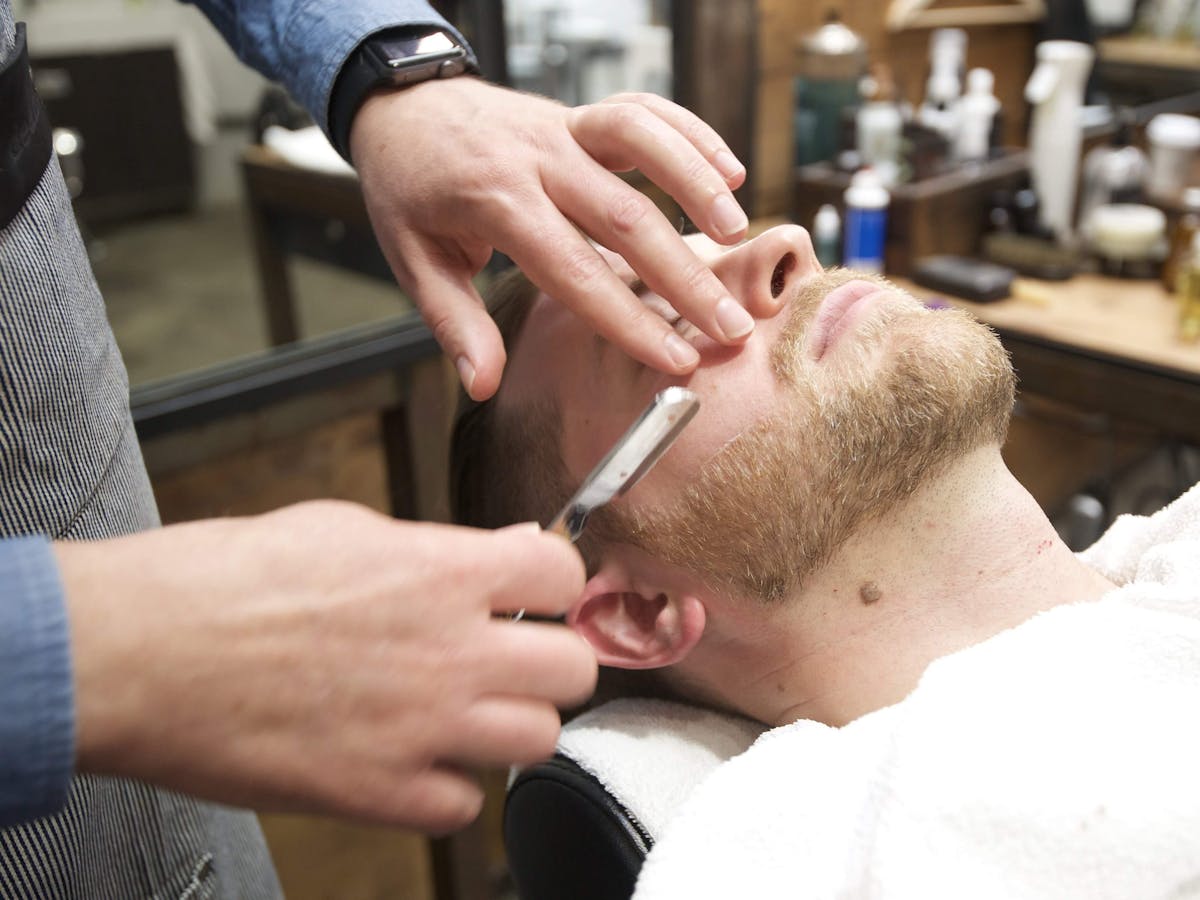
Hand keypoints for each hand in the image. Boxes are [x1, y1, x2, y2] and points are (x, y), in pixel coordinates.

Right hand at [55, 502, 594, 832]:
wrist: (139, 652)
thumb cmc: (223, 580)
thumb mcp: (344, 527)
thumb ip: (438, 548)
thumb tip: (503, 551)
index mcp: (441, 572)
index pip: (562, 576)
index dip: (554, 583)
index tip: (537, 593)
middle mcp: (449, 651)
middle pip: (574, 670)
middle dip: (551, 660)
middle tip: (516, 657)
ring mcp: (420, 729)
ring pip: (539, 741)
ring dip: (512, 725)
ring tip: (471, 711)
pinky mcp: (377, 794)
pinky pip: (464, 806)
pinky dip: (449, 787)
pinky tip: (417, 759)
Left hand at [350, 78, 776, 401]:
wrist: (402, 108)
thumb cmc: (410, 190)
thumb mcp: (413, 261)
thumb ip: (454, 323)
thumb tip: (482, 385)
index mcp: (496, 203)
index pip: (576, 271)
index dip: (630, 320)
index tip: (676, 359)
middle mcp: (538, 159)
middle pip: (625, 217)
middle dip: (685, 278)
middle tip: (731, 326)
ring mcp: (564, 127)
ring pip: (644, 144)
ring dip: (697, 186)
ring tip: (737, 236)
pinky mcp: (581, 112)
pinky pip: (646, 109)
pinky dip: (691, 133)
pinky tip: (730, 172)